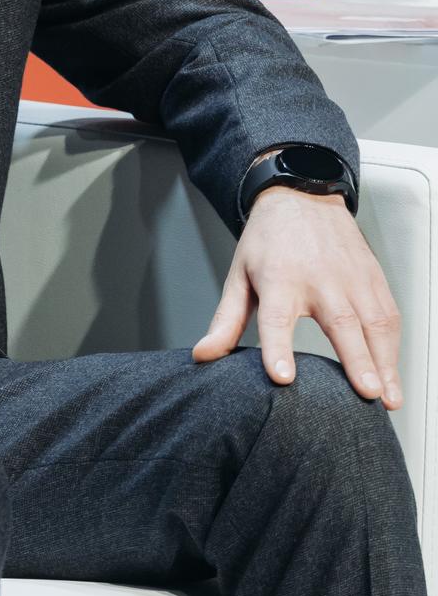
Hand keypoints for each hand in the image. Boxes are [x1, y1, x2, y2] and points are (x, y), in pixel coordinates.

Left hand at [193, 186, 402, 407]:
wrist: (301, 196)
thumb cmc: (268, 241)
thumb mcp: (239, 275)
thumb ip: (226, 320)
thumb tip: (203, 355)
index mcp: (278, 279)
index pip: (275, 318)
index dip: (277, 348)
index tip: (282, 377)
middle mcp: (319, 278)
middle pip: (339, 322)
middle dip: (355, 360)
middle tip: (366, 394)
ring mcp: (351, 277)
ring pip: (374, 322)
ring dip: (384, 362)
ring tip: (388, 399)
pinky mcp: (373, 277)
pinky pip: (389, 315)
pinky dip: (393, 347)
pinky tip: (392, 372)